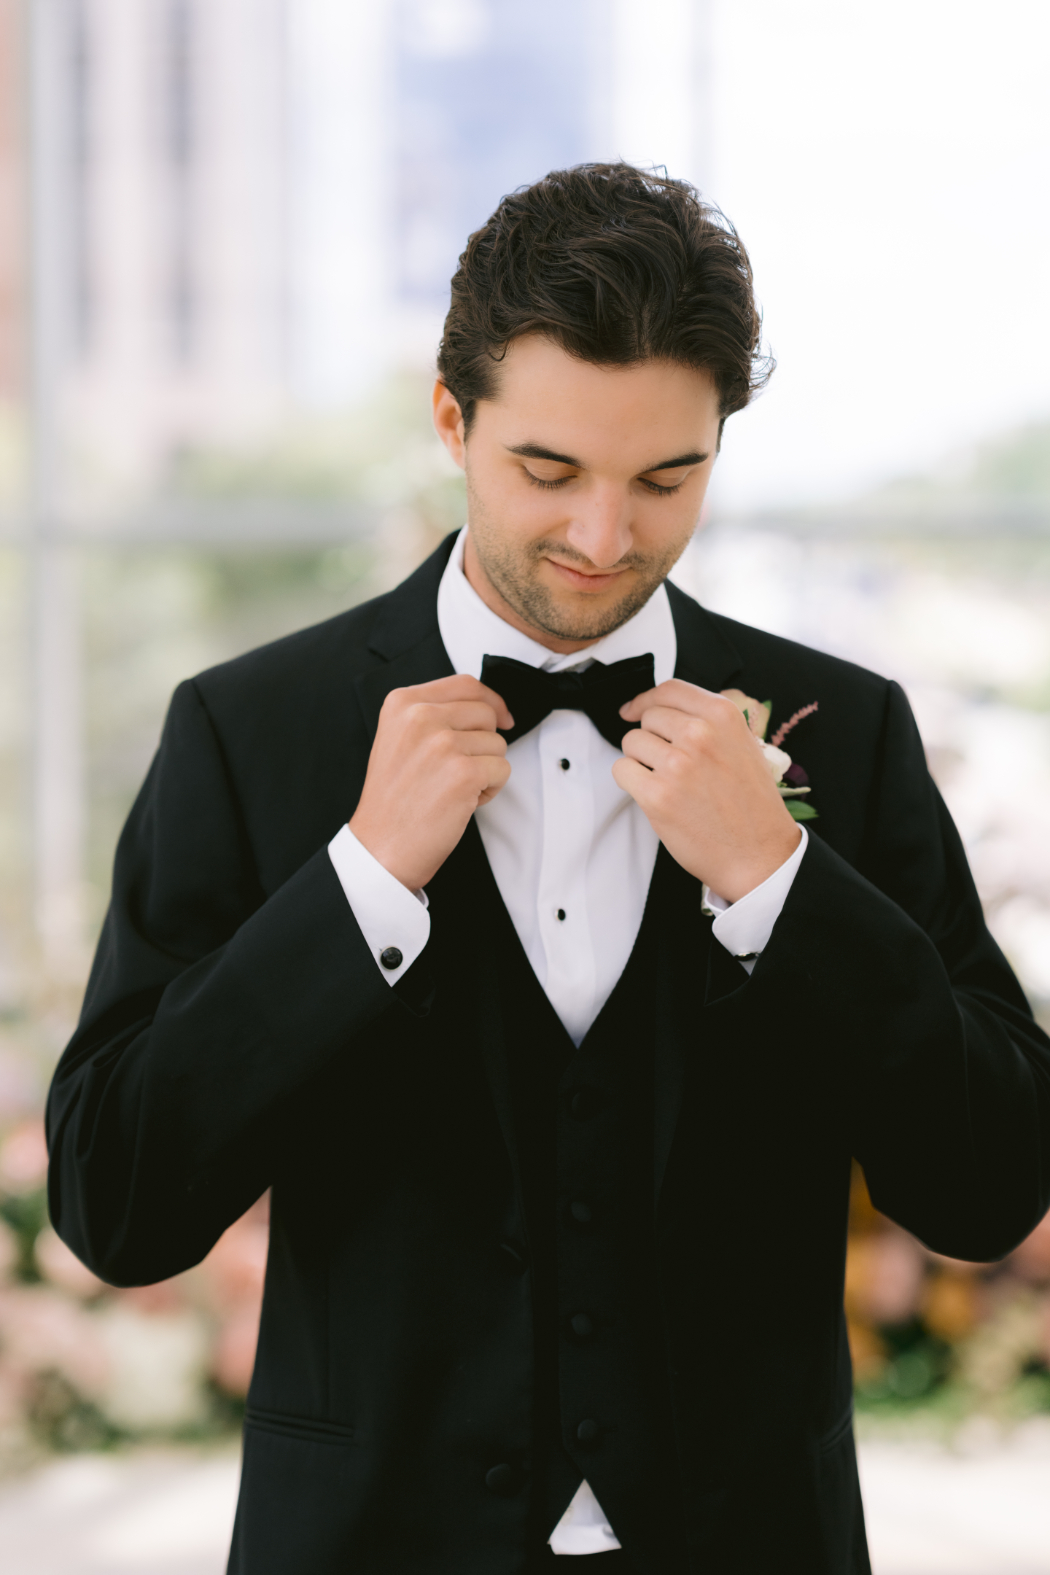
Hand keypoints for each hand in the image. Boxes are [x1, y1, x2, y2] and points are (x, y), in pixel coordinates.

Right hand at [350, 675, 513, 890]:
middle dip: (484, 743)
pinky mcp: (463, 773)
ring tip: (453, 788)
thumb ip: (434, 714)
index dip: (491, 700)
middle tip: (457, 770)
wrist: (381, 846)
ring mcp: (442, 744)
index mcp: (402, 703)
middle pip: (486, 714)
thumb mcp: (399, 738)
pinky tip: (462, 801)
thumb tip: (488, 707)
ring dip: (485, 769)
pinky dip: (490, 789)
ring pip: (497, 744)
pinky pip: (502, 770)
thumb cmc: (393, 799)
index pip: (465, 684)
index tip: (501, 718)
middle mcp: (421, 717)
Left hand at [612, 680, 799, 902]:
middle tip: (669, 764)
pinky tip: (655, 794)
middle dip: (651, 738)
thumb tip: (664, 709)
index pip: (669, 689)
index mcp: (723, 716)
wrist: (759, 855)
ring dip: (640, 761)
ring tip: (667, 781)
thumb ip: (709, 723)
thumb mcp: (744, 746)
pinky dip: (631, 781)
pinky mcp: (657, 795)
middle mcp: (699, 734)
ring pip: (631, 743)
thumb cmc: (752, 806)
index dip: (646, 699)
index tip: (633, 710)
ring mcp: (677, 764)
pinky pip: (622, 770)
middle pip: (648, 718)